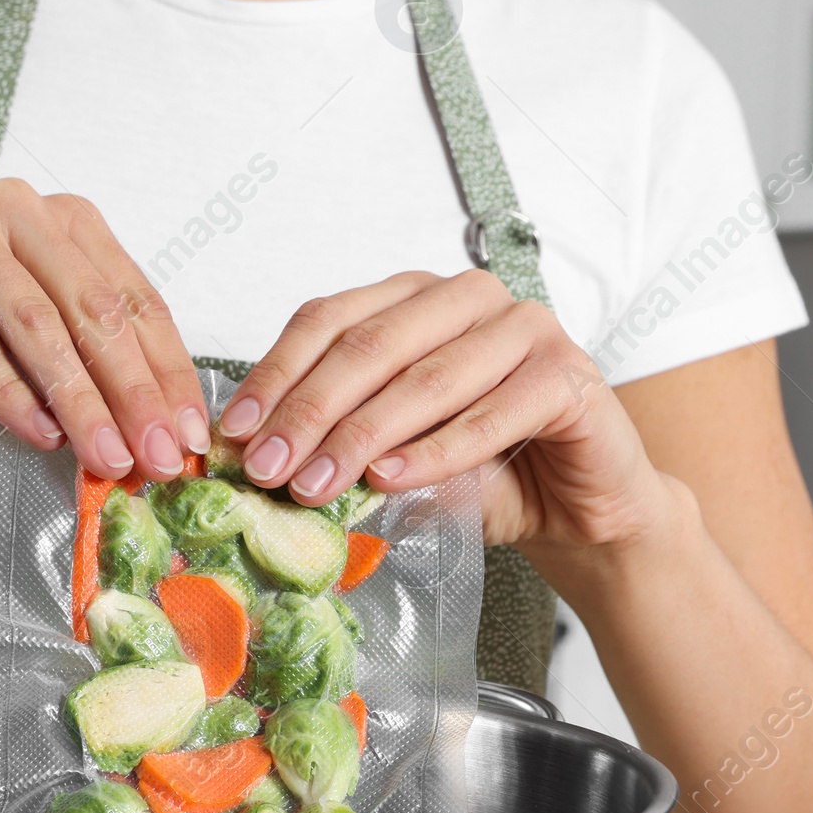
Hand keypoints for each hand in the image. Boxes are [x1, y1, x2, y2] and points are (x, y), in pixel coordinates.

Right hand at [0, 180, 207, 481]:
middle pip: (93, 310)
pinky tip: (38, 432)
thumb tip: (160, 437)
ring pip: (38, 324)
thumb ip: (100, 379)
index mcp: (72, 225)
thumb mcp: (50, 358)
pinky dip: (10, 393)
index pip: (137, 300)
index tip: (185, 434)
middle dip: (131, 394)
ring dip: (77, 401)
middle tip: (153, 454)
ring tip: (101, 454)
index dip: (167, 373)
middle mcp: (23, 214)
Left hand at [218, 269, 676, 555]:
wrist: (577, 513)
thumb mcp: (395, 458)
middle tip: (267, 469)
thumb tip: (258, 459)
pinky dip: (436, 451)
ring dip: (362, 435)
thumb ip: (341, 445)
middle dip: (309, 412)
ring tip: (316, 485)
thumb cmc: (484, 477)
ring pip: (425, 377)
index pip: (330, 320)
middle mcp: (468, 299)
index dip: (276, 377)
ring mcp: (524, 327)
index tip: (234, 435)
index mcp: (415, 300)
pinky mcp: (567, 374)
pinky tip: (390, 481)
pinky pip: (490, 414)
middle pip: (369, 345)